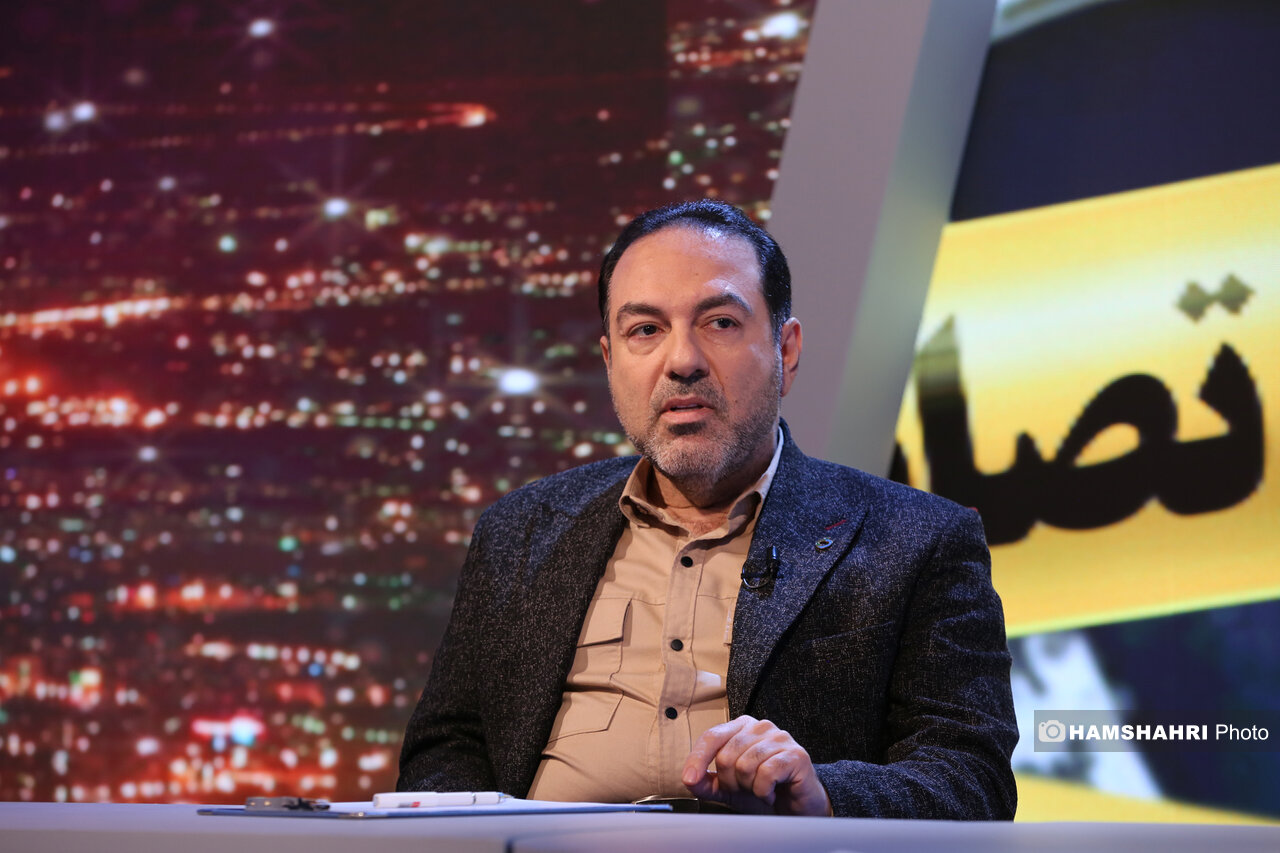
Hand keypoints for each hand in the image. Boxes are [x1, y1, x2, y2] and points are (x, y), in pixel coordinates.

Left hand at [681, 715, 831, 815]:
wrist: (796, 807)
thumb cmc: (763, 790)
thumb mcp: (728, 788)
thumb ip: (707, 782)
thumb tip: (689, 779)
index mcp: (742, 727)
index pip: (712, 736)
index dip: (697, 759)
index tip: (689, 779)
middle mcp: (760, 726)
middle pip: (726, 755)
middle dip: (730, 782)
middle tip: (744, 789)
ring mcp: (780, 738)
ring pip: (745, 765)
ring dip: (748, 788)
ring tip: (759, 790)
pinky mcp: (795, 755)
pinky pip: (766, 774)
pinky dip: (764, 792)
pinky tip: (771, 793)